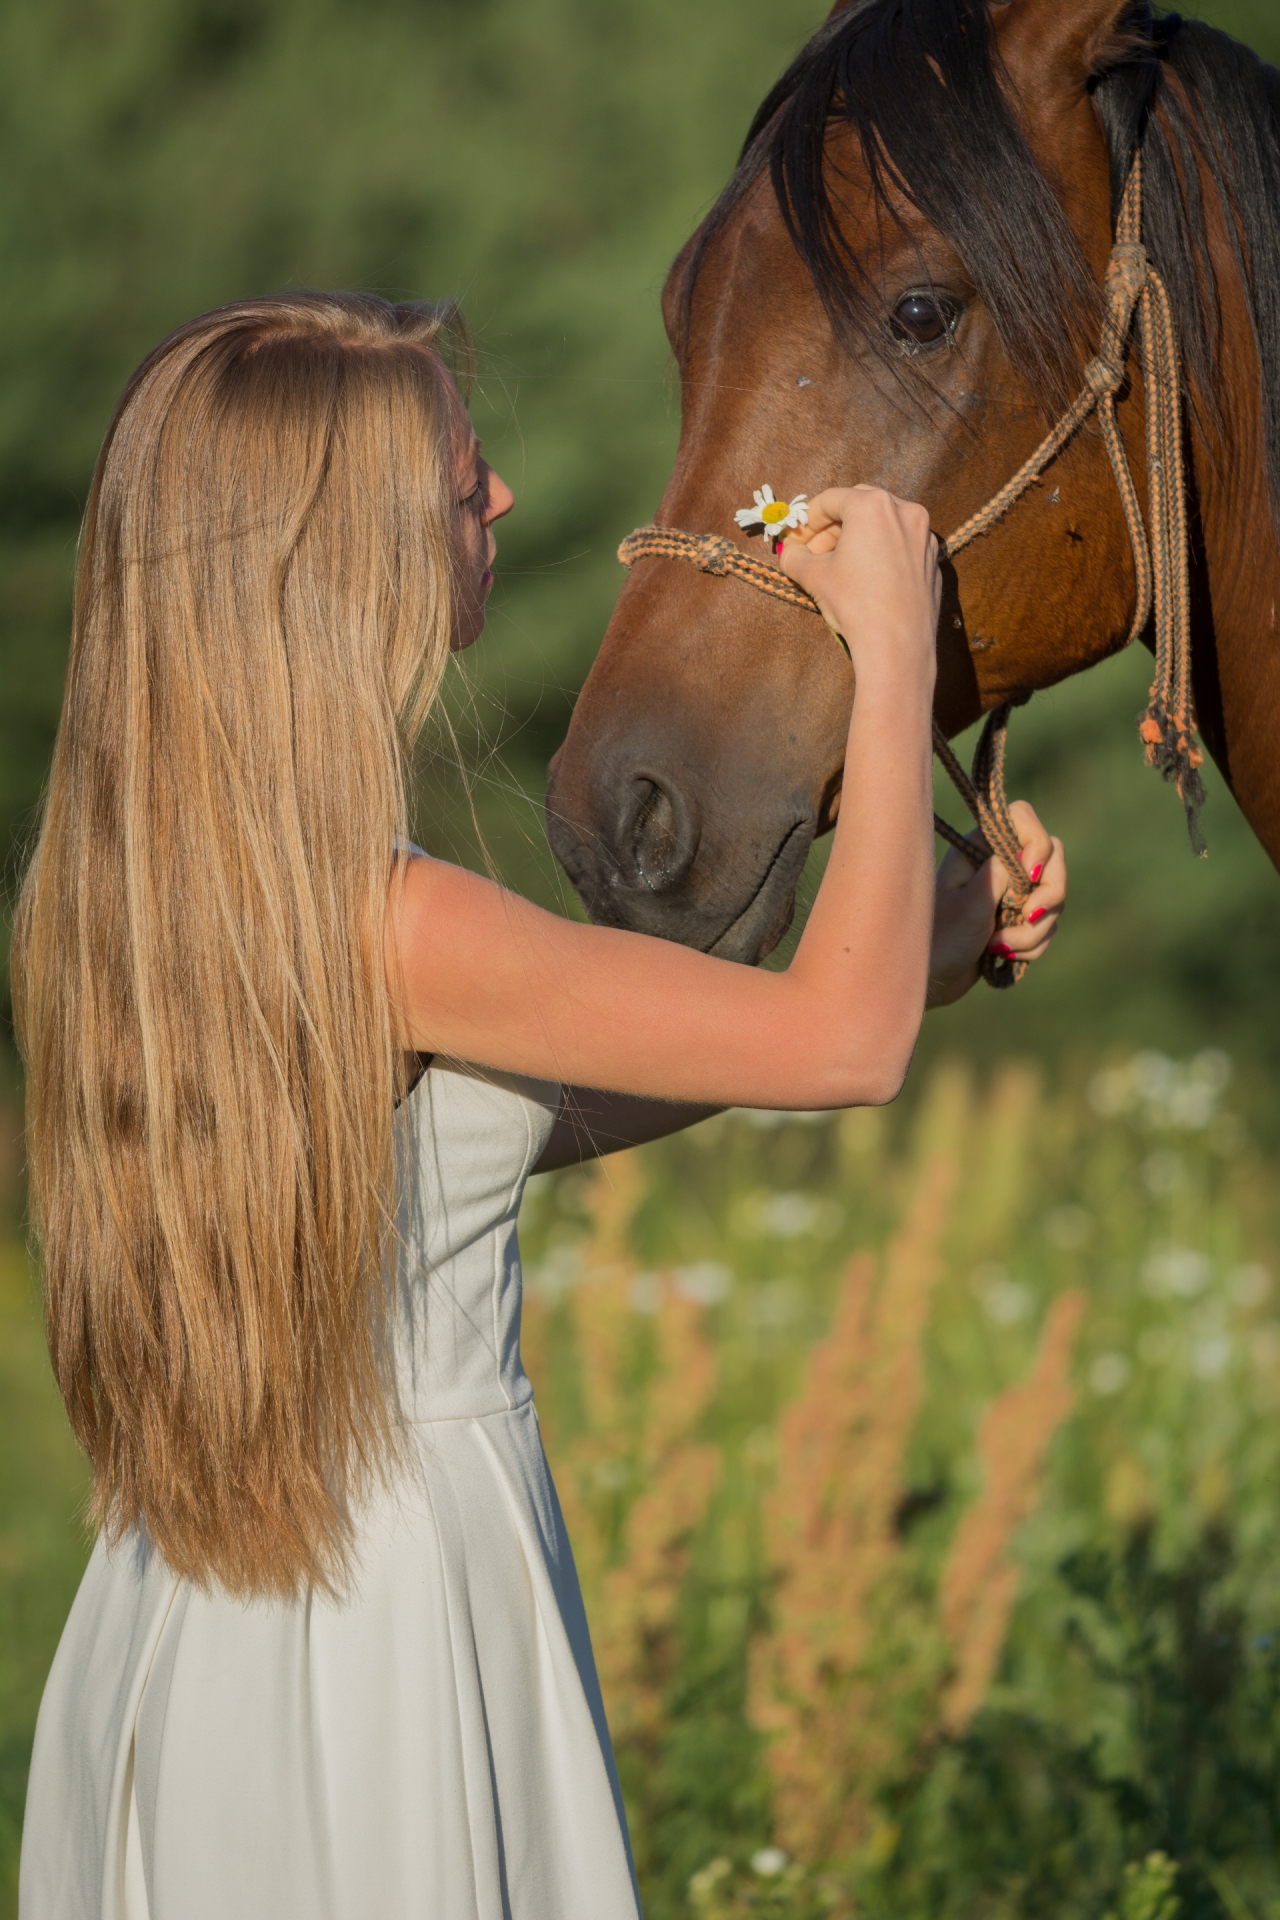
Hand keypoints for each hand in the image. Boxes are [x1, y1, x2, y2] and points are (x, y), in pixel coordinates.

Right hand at [779, 486, 939, 691]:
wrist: (897, 645)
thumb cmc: (854, 604)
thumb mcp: (813, 576)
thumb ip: (794, 556)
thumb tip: (789, 550)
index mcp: (872, 506)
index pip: (830, 499)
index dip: (808, 519)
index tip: (797, 538)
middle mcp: (904, 510)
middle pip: (859, 505)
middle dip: (833, 527)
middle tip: (816, 552)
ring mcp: (924, 534)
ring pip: (883, 524)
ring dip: (858, 538)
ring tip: (841, 566)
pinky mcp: (933, 558)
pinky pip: (901, 544)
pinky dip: (882, 552)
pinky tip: (868, 578)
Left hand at [926, 800, 1066, 1007]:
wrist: (927, 982)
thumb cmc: (936, 941)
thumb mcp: (970, 906)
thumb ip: (1001, 875)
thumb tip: (1027, 857)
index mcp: (978, 849)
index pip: (1021, 817)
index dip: (1038, 842)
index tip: (1030, 874)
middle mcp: (996, 865)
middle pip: (1051, 860)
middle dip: (1049, 894)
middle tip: (1028, 918)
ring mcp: (1009, 893)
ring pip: (1052, 898)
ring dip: (1034, 930)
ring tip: (999, 948)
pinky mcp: (1015, 921)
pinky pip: (1046, 926)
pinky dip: (1032, 945)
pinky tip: (1002, 957)